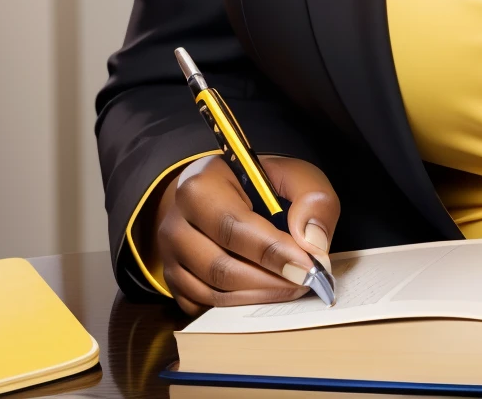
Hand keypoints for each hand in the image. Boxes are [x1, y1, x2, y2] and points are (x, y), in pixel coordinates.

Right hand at [145, 154, 339, 314]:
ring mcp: (169, 256)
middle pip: (219, 266)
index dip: (272, 251)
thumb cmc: (262, 185)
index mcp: (201, 183)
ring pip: (212, 291)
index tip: (306, 268)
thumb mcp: (294, 175)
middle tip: (305, 283)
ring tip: (292, 288)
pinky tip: (267, 295)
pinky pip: (203, 306)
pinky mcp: (172, 282)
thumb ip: (312, 198)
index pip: (233, 226)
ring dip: (257, 296)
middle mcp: (175, 222)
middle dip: (268, 280)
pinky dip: (238, 307)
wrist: (224, 193)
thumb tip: (311, 242)